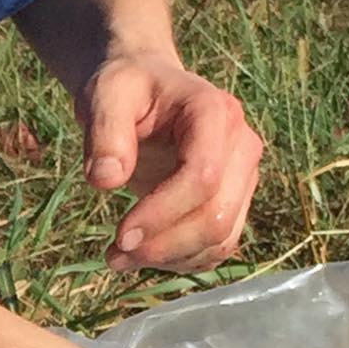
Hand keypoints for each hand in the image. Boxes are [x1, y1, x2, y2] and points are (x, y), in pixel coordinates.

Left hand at [77, 53, 265, 274]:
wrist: (146, 90)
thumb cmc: (126, 88)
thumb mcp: (105, 95)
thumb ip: (104, 131)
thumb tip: (105, 180)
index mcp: (215, 112)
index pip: (203, 176)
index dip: (163, 213)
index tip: (120, 236)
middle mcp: (242, 145)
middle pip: (217, 215)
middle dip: (165, 245)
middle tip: (114, 255)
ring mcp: (244, 176)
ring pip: (222, 238)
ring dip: (170, 259)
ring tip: (119, 257)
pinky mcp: (235, 200)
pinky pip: (219, 246)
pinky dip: (182, 260)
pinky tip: (145, 254)